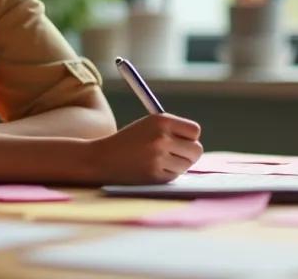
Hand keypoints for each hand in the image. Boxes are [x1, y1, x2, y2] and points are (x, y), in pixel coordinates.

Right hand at [83, 114, 202, 184]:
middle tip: (178, 154)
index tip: (182, 140)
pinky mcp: (155, 176)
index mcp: (161, 121)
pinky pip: (174, 176)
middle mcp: (161, 138)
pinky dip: (167, 174)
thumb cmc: (128, 141)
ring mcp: (159, 158)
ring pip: (186, 165)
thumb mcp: (148, 126)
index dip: (190, 137)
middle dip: (189, 153)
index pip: (194, 130)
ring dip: (177, 165)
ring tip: (159, 161)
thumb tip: (197, 141)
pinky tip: (150, 169)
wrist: (101, 159)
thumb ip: (172, 130)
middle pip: (196, 150)